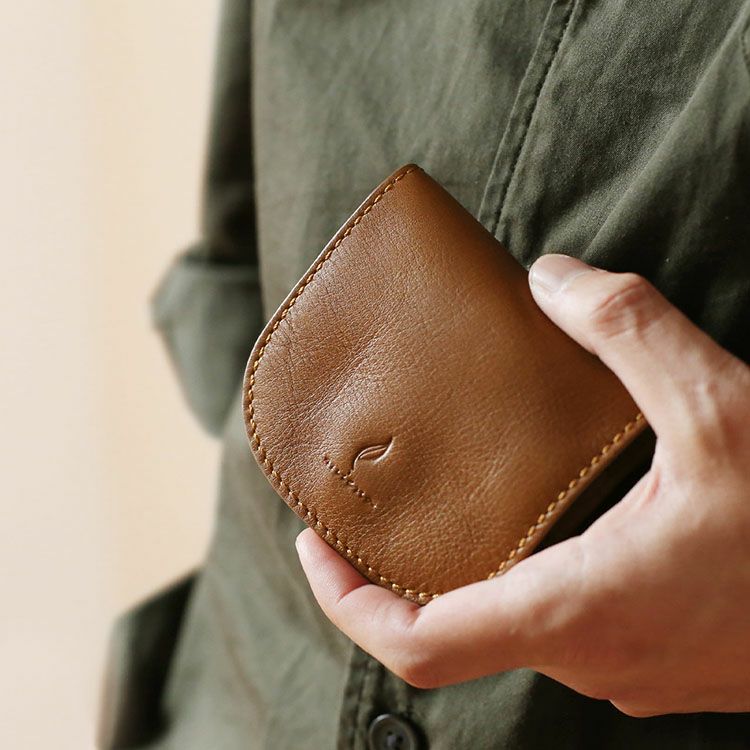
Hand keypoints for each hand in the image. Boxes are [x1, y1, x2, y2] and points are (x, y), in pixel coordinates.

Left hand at [296, 254, 749, 716]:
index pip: (417, 644)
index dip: (347, 601)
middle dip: (394, 576)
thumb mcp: (724, 407)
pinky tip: (529, 527)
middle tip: (365, 510)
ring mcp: (623, 669)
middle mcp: (588, 654)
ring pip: (505, 629)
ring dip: (458, 575)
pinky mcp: (654, 659)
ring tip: (435, 507)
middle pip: (448, 634)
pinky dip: (516, 581)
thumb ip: (630, 333)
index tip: (312, 547)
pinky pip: (558, 626)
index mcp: (578, 607)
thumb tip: (551, 279)